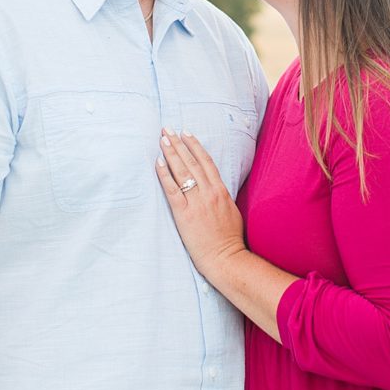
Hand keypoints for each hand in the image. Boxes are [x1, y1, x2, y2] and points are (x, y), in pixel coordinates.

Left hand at [155, 128, 246, 276]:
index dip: (195, 146)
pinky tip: (158, 163)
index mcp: (221, 191)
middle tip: (167, 130)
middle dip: (178, 144)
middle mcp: (209, 193)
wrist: (226, 259)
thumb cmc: (229, 239)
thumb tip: (214, 187)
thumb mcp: (231, 211)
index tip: (186, 133)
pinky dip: (165, 175)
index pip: (206, 162)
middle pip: (192, 162)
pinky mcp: (185, 214)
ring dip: (171, 153)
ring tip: (162, 140)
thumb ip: (222, 196)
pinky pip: (173, 190)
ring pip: (182, 172)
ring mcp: (197, 202)